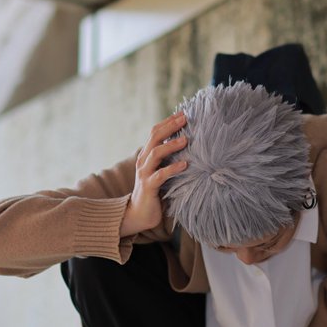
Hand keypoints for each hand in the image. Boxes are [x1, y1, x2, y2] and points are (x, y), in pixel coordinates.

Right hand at [120, 111, 187, 237]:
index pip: (155, 132)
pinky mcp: (149, 186)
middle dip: (170, 126)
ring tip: (186, 140)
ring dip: (171, 145)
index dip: (168, 121)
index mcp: (146, 154)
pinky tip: (185, 165)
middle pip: (154, 137)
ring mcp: (144, 173)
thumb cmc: (155, 191)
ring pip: (156, 153)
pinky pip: (160, 175)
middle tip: (185, 118)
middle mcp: (143, 160)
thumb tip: (188, 143)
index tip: (183, 113)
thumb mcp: (161, 170)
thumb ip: (169, 158)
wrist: (139, 214)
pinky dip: (173, 168)